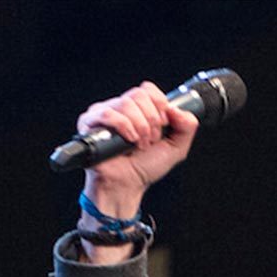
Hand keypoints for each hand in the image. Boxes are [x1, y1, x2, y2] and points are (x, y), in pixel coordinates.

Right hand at [75, 82, 199, 245]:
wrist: (127, 187)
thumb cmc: (144, 169)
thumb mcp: (176, 148)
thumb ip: (187, 126)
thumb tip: (177, 108)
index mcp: (138, 109)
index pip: (147, 89)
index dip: (158, 105)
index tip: (162, 126)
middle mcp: (120, 108)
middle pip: (138, 94)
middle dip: (150, 120)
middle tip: (149, 141)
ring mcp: (104, 113)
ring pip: (125, 103)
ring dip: (138, 127)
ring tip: (138, 145)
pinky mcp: (89, 123)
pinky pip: (107, 113)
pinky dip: (123, 127)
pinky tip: (127, 142)